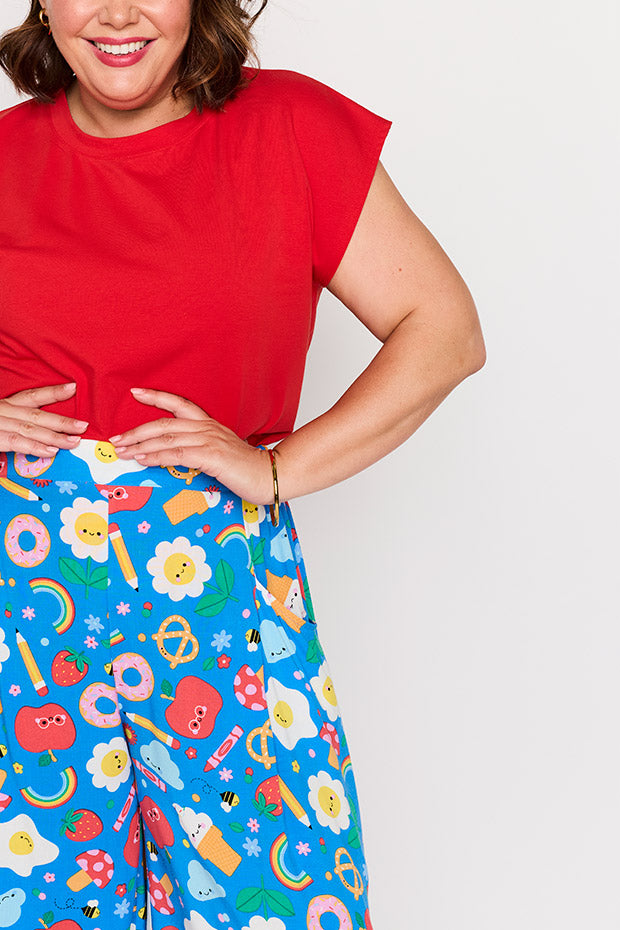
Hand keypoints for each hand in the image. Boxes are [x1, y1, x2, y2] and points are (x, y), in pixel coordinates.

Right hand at [0, 383, 88, 455]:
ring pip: (33, 429)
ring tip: (74, 441)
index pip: (33, 396)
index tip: (73, 388)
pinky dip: (36, 447)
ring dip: (56, 437)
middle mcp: (5, 411)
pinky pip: (18, 442)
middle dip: (63, 422)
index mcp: (7, 405)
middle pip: (39, 415)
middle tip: (83, 426)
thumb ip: (18, 422)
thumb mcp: (0, 418)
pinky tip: (52, 451)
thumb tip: (46, 433)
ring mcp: (1, 423)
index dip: (54, 392)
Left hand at [110, 388, 274, 504]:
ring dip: (140, 445)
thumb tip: (173, 455)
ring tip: (122, 452)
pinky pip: (176, 454)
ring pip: (166, 438)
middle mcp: (206, 428)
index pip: (178, 404)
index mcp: (208, 424)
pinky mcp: (211, 456)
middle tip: (115, 439)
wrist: (268, 475)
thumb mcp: (219, 453)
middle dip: (136, 431)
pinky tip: (143, 459)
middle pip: (164, 423)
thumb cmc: (245, 468)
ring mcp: (209, 440)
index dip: (156, 397)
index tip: (135, 393)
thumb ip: (198, 449)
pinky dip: (156, 456)